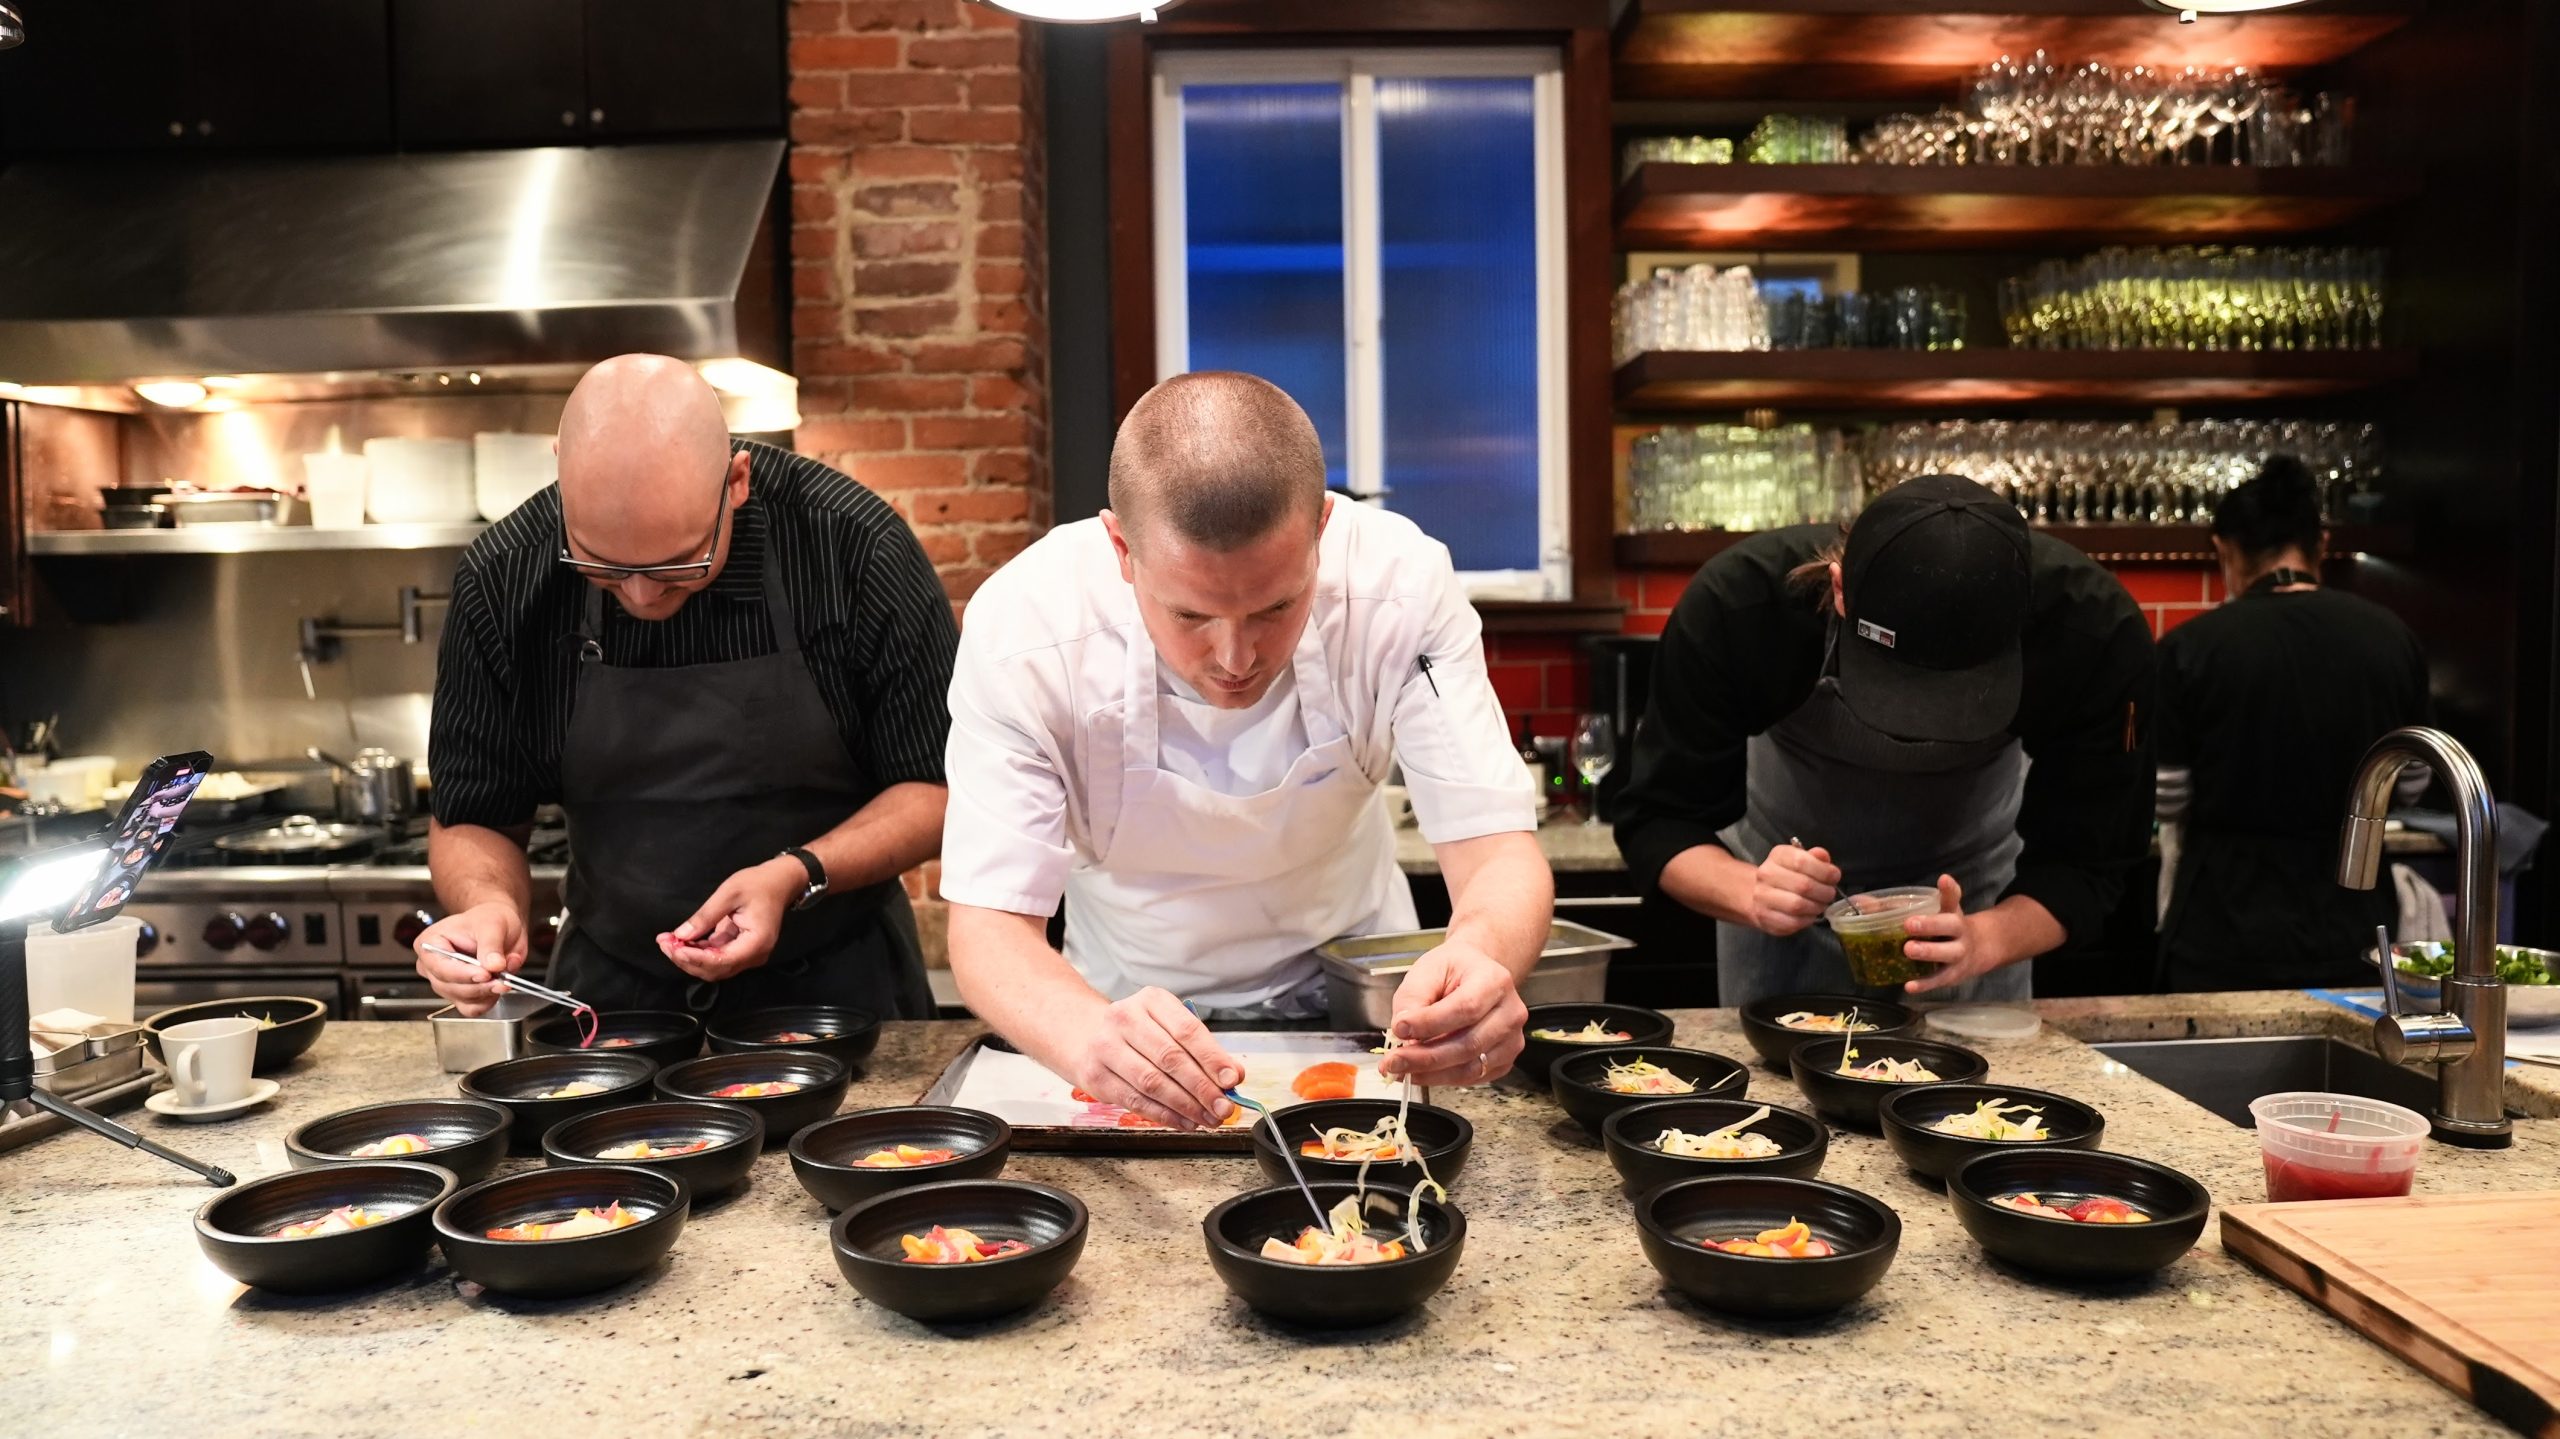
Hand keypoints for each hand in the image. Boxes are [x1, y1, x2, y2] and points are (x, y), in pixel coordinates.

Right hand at [414, 902, 527, 1016]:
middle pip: (449, 987)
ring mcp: (444, 982)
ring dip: (485, 993)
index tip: (485, 974)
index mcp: (430, 943)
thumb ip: (492, 945)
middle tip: (503, 980)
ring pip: (460, 999)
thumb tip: (494, 965)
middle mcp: (431, 965)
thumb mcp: (493, 924)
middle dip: (479, 986)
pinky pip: (470, 1009)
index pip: (440, 967)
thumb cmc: (489, 919)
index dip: (463, 974)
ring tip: (504, 978)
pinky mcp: (459, 995)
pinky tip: (496, 989)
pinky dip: (486, 1002)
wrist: (499, 927)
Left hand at [657, 856, 802, 984]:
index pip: (721, 961)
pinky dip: (697, 951)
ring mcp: (748, 955)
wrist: (779, 882)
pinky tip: (680, 940)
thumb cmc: (757, 883)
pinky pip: (716, 957)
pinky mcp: (740, 950)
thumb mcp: (729, 894)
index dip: (694, 959)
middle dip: (686, 960)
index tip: (672, 947)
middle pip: (715, 970)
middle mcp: (754, 956)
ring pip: (713, 967)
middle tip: (664, 942)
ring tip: (667, 941)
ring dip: (689, 957)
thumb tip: (680, 936)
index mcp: (756, 942)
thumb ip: (705, 917)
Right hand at [1056, 987, 1243, 1129]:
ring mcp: (1106, 1048)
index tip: (1232, 1080)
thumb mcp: (1170, 1026)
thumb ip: (1202, 1049)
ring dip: (1186, 1106)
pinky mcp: (1096, 1077)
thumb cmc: (1137, 1032)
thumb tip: (1233, 1075)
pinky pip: (1136, 1102)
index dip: (1212, 1058)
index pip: (1187, 1030)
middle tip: (1224, 1107)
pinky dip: (1165, 1116)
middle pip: (1170, 1058)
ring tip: (1208, 1118)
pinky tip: (1185, 1121)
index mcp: (1151, 1000)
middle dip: (1202, 1088)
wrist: (1085, 1036)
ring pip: (1153, 1083)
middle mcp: (1125, 1019)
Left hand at [1383, 940, 1526, 1086]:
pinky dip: (1443, 1078)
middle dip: (1425, 1057)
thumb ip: (1413, 1000)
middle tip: (1394, 1061)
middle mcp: (1510, 1012)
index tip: (1399, 1029)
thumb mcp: (1427, 971)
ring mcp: (1511, 1039)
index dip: (1430, 1024)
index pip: (1465, 1008)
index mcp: (1494, 981)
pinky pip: (1473, 1077)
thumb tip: (1402, 1033)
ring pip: (1471, 1067)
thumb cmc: (1453, 971)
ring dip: (1431, 1074)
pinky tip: (1421, 1071)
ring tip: (1402, 1069)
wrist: (1475, 974)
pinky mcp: (1505, 1060)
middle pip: (1469, 1044)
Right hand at [1750, 844, 1840, 936]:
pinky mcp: (1765, 917)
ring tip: (1821, 904)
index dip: (1824, 871)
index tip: (1834, 876)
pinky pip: (1793, 922)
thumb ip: (1815, 857)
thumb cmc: (1787, 875)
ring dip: (1817, 907)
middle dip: (1824, 892)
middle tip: (1830, 893)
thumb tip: (1823, 856)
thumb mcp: (1801, 859)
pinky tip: (1810, 914)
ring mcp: (1762, 897)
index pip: (1802, 861)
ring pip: (1798, 905)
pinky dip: (1807, 919)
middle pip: (1803, 885)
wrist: (1759, 894)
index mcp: (1778, 856)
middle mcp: (1766, 874)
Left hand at [1902, 874, 1991, 994]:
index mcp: (1951, 913)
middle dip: (1931, 925)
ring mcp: (1959, 954)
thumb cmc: (1943, 929)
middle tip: (1909, 924)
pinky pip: (1940, 980)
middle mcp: (1960, 932)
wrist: (1978, 951)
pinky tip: (1909, 986)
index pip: (1953, 898)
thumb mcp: (1929, 914)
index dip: (1949, 889)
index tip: (1942, 879)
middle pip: (1951, 925)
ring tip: (1908, 950)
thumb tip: (1859, 902)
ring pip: (1948, 953)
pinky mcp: (1953, 975)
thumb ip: (1896, 907)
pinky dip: (1925, 984)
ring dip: (1929, 952)